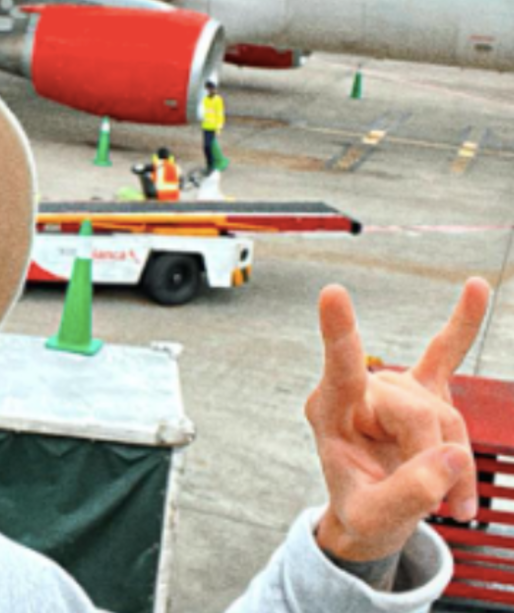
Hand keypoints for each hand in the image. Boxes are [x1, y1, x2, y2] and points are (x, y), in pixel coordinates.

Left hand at [305, 278, 490, 560]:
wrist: (374, 514)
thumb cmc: (364, 511)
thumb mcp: (374, 519)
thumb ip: (407, 494)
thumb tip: (451, 456)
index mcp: (330, 412)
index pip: (340, 369)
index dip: (339, 332)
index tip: (331, 293)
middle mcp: (360, 390)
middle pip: (419, 414)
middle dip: (437, 462)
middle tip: (442, 506)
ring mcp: (393, 386)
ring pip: (445, 415)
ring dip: (458, 462)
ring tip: (454, 503)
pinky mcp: (422, 389)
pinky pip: (447, 353)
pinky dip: (464, 323)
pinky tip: (477, 288)